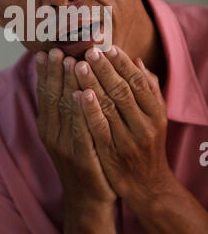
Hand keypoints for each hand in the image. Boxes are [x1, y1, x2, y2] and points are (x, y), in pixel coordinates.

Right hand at [35, 48, 116, 208]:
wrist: (89, 197)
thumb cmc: (82, 157)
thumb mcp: (69, 132)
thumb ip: (67, 107)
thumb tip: (68, 77)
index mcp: (48, 125)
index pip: (45, 93)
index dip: (45, 72)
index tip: (47, 51)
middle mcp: (52, 133)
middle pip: (51, 97)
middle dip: (54, 72)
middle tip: (56, 49)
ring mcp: (65, 146)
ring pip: (64, 109)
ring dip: (66, 84)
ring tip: (70, 61)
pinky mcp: (81, 157)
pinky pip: (80, 129)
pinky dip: (80, 111)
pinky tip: (83, 94)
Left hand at [73, 45, 172, 207]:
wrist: (147, 185)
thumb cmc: (148, 144)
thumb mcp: (155, 117)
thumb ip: (149, 90)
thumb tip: (138, 62)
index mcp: (156, 113)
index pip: (138, 82)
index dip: (122, 64)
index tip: (108, 48)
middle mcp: (145, 126)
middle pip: (121, 91)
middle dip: (104, 69)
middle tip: (89, 50)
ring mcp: (128, 141)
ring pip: (108, 107)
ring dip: (92, 83)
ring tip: (78, 64)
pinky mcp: (111, 155)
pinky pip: (98, 129)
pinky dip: (89, 111)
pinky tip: (78, 94)